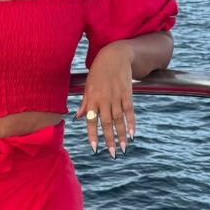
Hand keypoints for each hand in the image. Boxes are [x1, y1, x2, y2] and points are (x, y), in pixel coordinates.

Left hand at [74, 42, 135, 157]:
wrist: (114, 56)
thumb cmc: (98, 72)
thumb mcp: (88, 86)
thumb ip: (84, 103)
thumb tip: (78, 118)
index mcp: (92, 98)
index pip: (91, 121)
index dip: (93, 135)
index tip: (95, 149)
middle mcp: (104, 99)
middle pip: (107, 123)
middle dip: (109, 140)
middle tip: (112, 154)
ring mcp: (117, 97)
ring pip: (119, 120)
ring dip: (121, 135)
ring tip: (123, 149)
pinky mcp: (127, 94)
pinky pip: (130, 111)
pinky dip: (131, 123)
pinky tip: (132, 134)